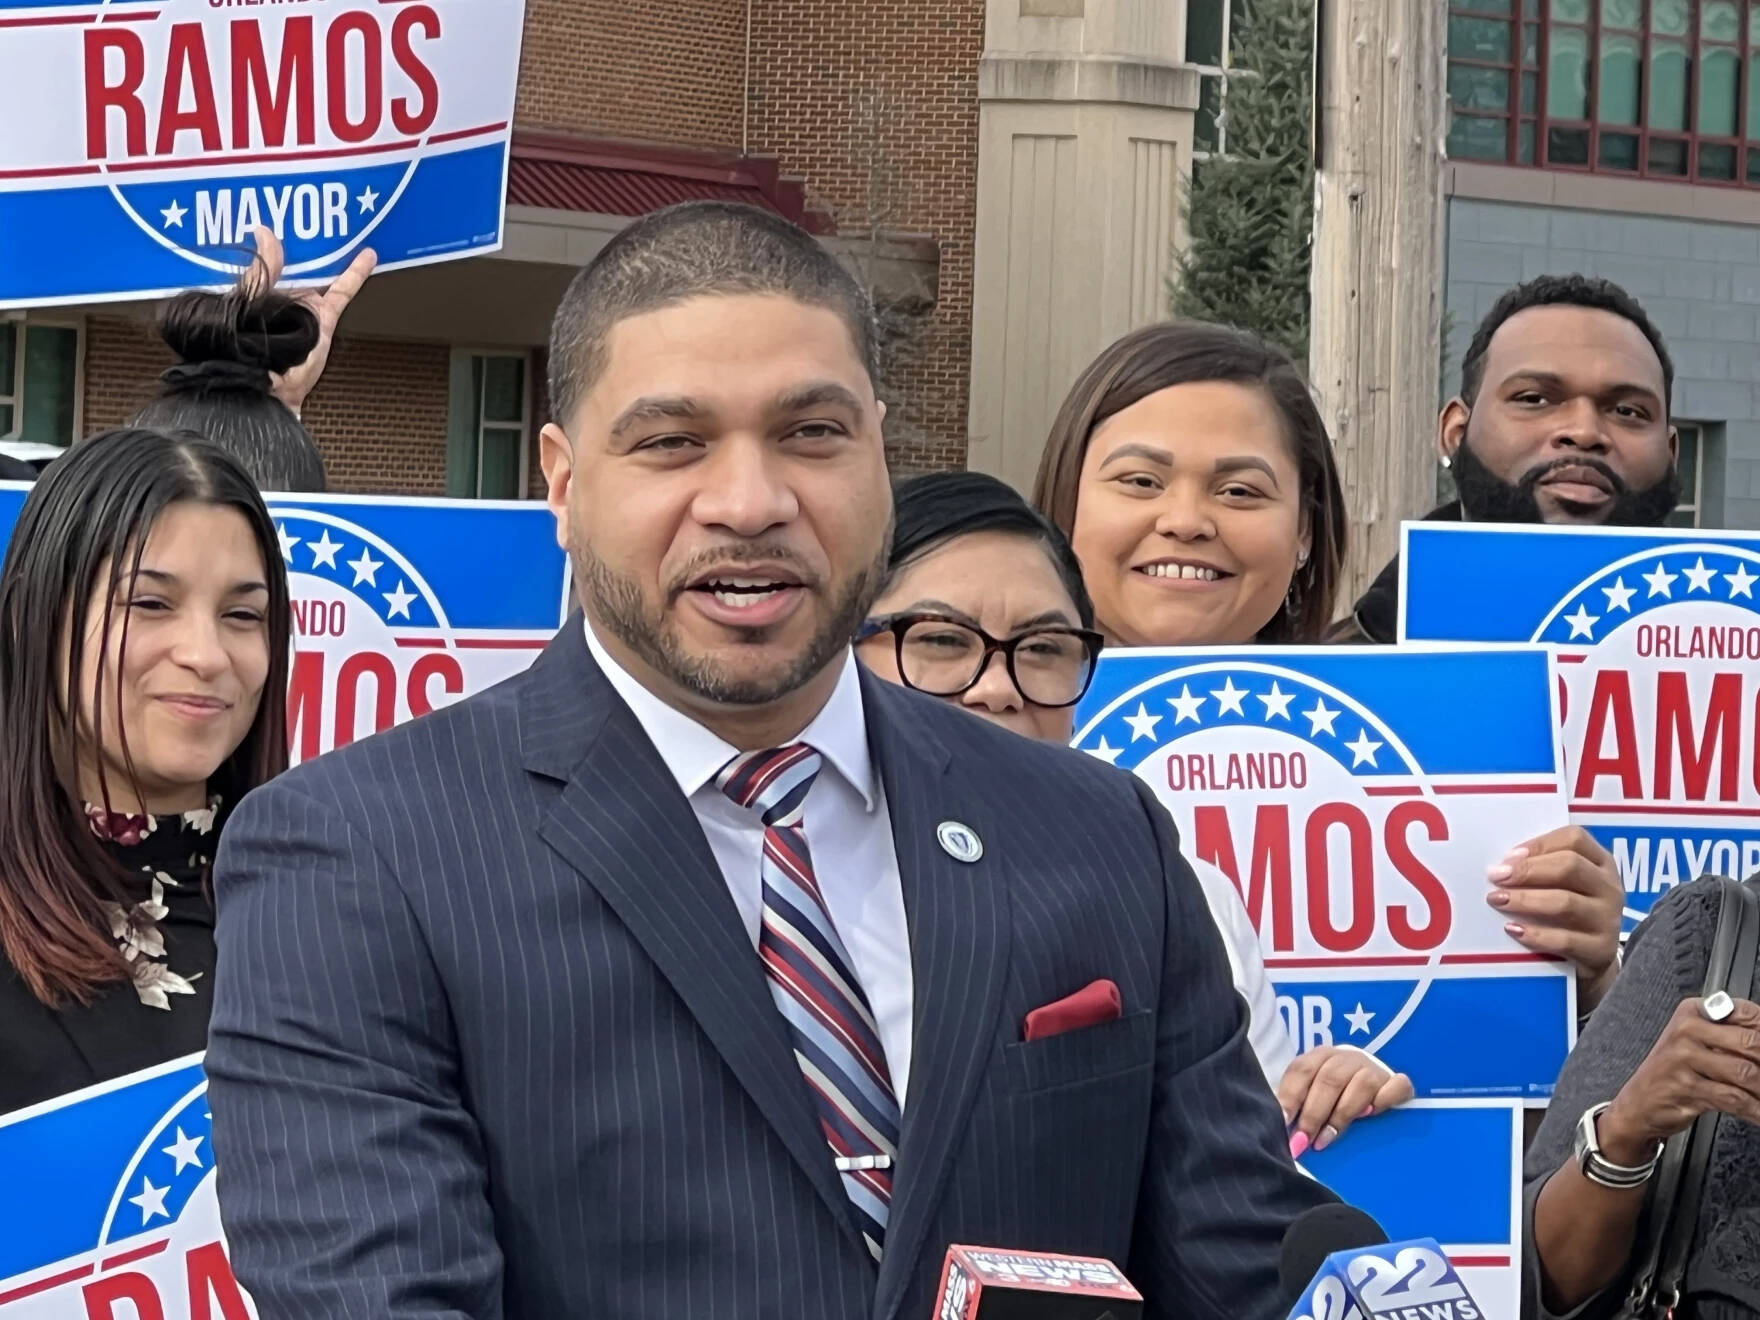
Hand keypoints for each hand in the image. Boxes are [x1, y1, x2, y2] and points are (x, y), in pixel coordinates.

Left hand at [243, 224, 376, 417]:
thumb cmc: (243, 352)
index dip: (267, 237)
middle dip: (300, 235)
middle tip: (309, 205)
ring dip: (327, 248)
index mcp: (252, 291)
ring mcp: (302, 305)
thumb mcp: (246, 302)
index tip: (271, 210)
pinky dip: (355, 272)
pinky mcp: (323, 317)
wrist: (266, 389)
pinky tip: (367, 254)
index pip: (261, 258)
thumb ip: (261, 270)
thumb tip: (265, 233)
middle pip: (292, 259)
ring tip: (337, 217)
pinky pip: (343, 291)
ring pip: (317, 269)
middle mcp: (277, 295)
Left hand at [1278, 1045, 1412, 1157]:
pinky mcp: (1398, 1082)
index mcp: (1321, 1055)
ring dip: (1342, 1114)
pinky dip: (1383, 1101)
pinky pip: (1397, 1087)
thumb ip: (1300, 1107)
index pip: (1302, 1069)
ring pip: (1361, 1084)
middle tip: (1304, 1140)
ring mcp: (1375, 1068)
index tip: (1284, 1122)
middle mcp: (1348, 1057)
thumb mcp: (1313, 1095)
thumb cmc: (1334, 1096)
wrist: (1372, 1085)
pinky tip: (1371, 1116)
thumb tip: (1287, 1131)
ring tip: (1328, 1139)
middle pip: (1329, 1080)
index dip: (1291, 1096)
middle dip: (1314, 1113)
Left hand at [1487, 826, 1623, 1011]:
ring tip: (1497, 900)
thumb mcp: (1563, 883)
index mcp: (1600, 862)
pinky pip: (1565, 940)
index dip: (1539, 844)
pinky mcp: (1601, 949)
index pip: (1574, 839)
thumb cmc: (1569, 910)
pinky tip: (1513, 929)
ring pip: (1565, 902)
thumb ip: (1541, 867)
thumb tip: (1503, 865)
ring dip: (1525, 900)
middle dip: (1527, 870)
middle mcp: (1609, 887)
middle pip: (1569, 866)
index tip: (1508, 856)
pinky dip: (1535, 934)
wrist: (1593, 957)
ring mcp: (1608, 918)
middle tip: (1496, 877)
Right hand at [1599, 996, 1759, 1164]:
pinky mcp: (1686, 1087)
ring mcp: (1683, 1058)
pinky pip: (1734, 1099)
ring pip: (1746, 1072)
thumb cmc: (1674, 1071)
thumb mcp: (1695, 1042)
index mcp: (1692, 1012)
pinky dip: (1755, 1110)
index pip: (1747, 1013)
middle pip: (1750, 1042)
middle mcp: (1686, 1031)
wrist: (1639, 1102)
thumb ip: (1729, 1035)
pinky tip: (1758, 1113)